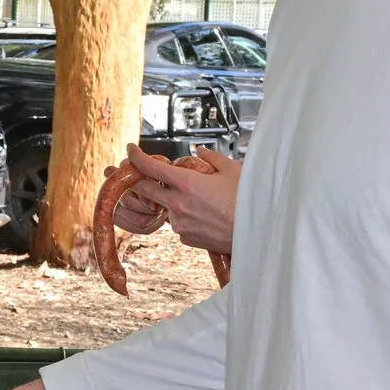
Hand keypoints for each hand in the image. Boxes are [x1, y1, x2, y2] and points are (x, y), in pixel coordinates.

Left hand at [122, 146, 240, 253]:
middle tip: (136, 172)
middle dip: (137, 180)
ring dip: (170, 200)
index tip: (130, 150)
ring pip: (164, 207)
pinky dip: (184, 216)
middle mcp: (178, 204)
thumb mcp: (232, 170)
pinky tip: (204, 214)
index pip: (150, 167)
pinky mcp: (186, 238)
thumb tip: (200, 152)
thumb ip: (211, 158)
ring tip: (199, 198)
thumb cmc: (249, 200)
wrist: (258, 233)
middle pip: (144, 189)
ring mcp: (180, 223)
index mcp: (187, 183)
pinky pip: (178, 223)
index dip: (136, 157)